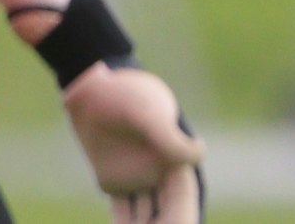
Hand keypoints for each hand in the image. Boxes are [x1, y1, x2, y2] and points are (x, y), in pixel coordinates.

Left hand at [63, 62, 205, 222]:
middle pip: (170, 210)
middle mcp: (163, 171)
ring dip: (147, 223)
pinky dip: (125, 222)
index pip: (189, 193)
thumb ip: (171, 138)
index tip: (181, 223)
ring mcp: (140, 179)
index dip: (186, 214)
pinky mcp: (115, 183)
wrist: (93, 85)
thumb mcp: (147, 114)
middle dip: (167, 222)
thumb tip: (201, 157)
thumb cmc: (126, 93)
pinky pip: (123, 212)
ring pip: (147, 214)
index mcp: (177, 157)